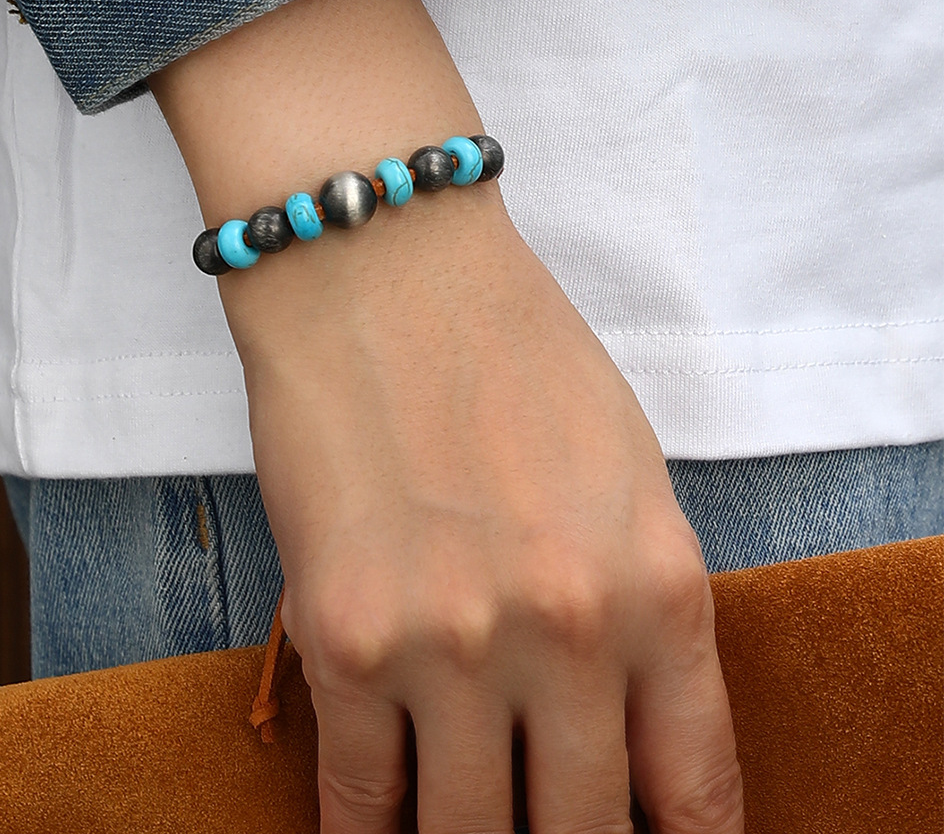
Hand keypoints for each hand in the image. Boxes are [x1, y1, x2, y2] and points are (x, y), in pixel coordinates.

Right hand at [150, 0, 743, 833]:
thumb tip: (615, 722)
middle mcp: (568, 632)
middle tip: (535, 822)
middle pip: (580, 833)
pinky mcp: (343, 638)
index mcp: (659, 585)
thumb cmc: (504, 346)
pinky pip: (358, 801)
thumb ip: (636, 608)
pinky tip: (373, 826)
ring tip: (456, 818)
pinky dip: (366, 830)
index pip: (696, 793)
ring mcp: (451, 644)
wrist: (380, 262)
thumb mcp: (623, 471)